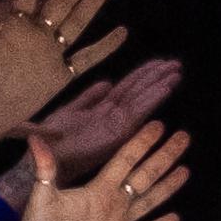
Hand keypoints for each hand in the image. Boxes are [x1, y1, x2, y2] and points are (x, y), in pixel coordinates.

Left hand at [7, 114, 185, 220]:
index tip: (158, 125)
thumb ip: (44, 171)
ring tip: (185, 170)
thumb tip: (34, 139)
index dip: (142, 143)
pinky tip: (175, 218)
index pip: (125, 160)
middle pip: (145, 175)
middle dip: (164, 157)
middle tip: (183, 137)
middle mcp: (112, 202)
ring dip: (167, 186)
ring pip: (150, 200)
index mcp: (98, 189)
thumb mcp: (41, 200)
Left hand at [36, 50, 183, 183]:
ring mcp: (115, 125)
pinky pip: (138, 113)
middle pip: (138, 91)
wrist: (43, 157)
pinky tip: (167, 87)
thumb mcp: (69, 112)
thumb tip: (106, 82)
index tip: (160, 62)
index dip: (143, 74)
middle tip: (176, 63)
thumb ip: (88, 98)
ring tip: (177, 72)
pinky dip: (153, 100)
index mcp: (101, 110)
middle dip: (156, 77)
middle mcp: (112, 117)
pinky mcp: (116, 135)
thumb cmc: (51, 140)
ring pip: (141, 100)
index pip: (127, 87)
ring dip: (159, 85)